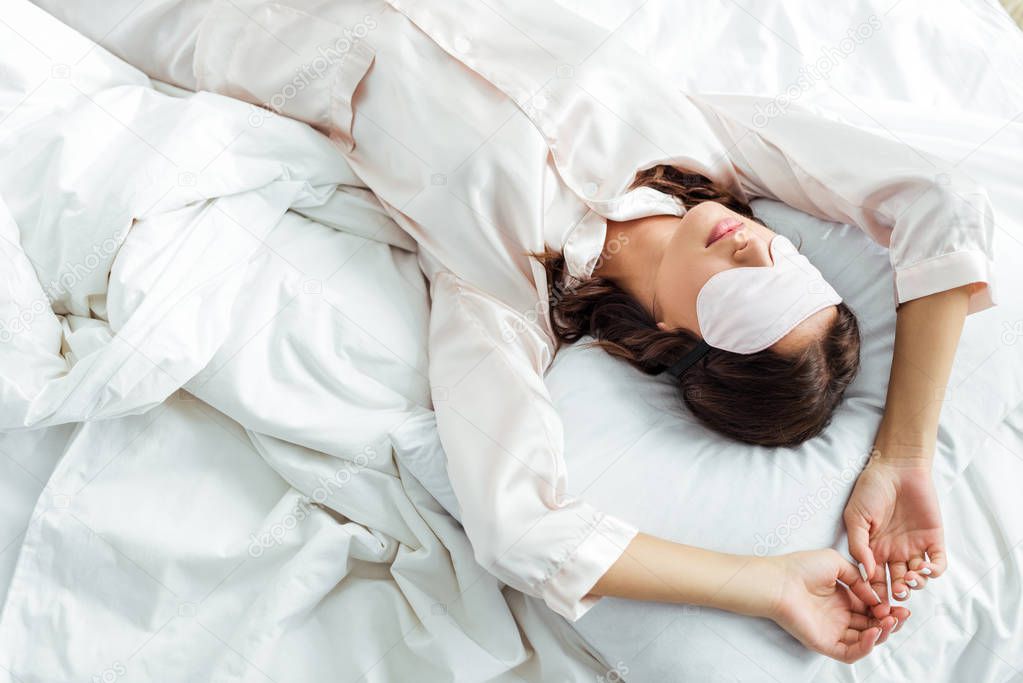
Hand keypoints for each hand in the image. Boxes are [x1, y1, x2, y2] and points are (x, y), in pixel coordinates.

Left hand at [765, 550, 908, 662]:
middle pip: (873, 626)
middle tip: (902, 614)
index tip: (898, 603)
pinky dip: (866, 646)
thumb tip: (875, 595)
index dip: (887, 608)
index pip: (872, 609)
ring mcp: (833, 631)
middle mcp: (840, 617)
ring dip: (883, 633)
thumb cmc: (801, 568)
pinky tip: (874, 631)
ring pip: (866, 641)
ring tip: (891, 620)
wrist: (779, 581)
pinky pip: (851, 653)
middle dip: (891, 622)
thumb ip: (859, 578)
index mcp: (843, 599)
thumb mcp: (836, 563)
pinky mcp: (825, 644)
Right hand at [843, 451, 946, 600]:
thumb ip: (857, 545)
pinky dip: (933, 572)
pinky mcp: (933, 540)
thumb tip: (865, 574)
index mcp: (873, 550)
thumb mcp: (855, 517)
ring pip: (918, 578)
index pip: (874, 580)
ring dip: (915, 585)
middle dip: (897, 594)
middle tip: (895, 594)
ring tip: (909, 579)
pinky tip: (924, 568)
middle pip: (897, 584)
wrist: (896, 468)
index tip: (873, 599)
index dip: (874, 593)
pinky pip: (938, 564)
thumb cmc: (870, 490)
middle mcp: (893, 553)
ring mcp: (914, 547)